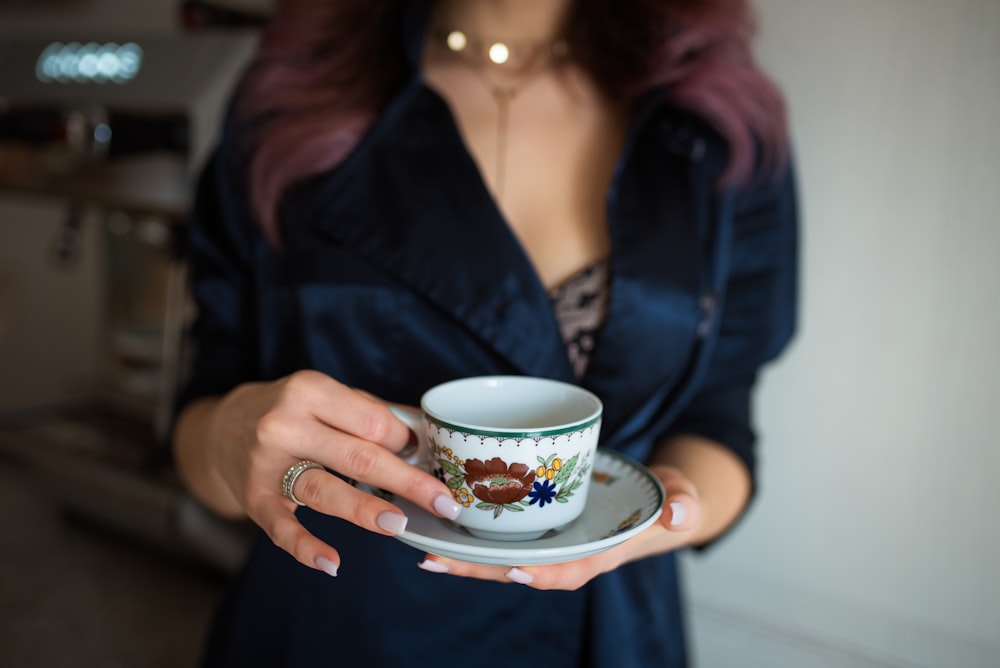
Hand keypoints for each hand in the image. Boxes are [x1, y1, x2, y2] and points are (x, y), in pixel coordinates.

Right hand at [201, 370, 462, 576]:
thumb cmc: (291, 411)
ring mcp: (266, 463)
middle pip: (358, 456)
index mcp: (309, 390)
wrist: (222, 427)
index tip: (423, 458)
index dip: (404, 442)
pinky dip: (306, 548)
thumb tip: (429, 432)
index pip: (372, 421)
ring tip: (400, 524)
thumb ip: (373, 413)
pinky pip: (283, 528)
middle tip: (446, 502)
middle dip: (407, 481)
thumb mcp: (328, 397)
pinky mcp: (253, 498)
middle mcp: (285, 424)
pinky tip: (333, 563)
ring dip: (365, 510)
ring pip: (325, 490)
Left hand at [415, 465, 700, 588]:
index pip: (572, 571)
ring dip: (467, 558)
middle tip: (436, 562)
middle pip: (522, 569)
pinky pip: (506, 537)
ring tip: (425, 552)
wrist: (659, 500)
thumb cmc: (670, 501)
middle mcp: (572, 552)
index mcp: (603, 552)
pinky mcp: (543, 526)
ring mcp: (555, 541)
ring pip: (505, 556)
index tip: (516, 571)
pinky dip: (476, 536)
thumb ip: (684, 505)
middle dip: (481, 570)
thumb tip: (679, 513)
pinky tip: (444, 527)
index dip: (544, 575)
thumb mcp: (685, 499)